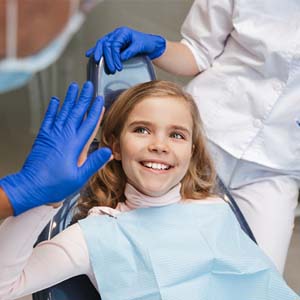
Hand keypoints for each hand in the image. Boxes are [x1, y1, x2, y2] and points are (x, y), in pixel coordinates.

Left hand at [0, 81, 111, 215]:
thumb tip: (108, 152)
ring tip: (74, 87)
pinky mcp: (43, 137)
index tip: (100, 100)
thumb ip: (94, 163)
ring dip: (69, 99)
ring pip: (63, 112)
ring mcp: (52, 134)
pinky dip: (52, 108)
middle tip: (88, 86)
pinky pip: (48, 118)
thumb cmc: (55, 184)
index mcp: (75, 145)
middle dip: (84, 98)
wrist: (30, 186)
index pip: (89, 123)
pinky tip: (55, 101)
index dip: (96, 110)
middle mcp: (64, 136)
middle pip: (77, 112)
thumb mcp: (80, 177)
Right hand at [86, 26, 165, 72]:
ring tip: (97, 62)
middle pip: (106, 45)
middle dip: (107, 58)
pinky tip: (89, 55)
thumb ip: (130, 51)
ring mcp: (114, 38)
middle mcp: (117, 34)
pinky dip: (96, 50)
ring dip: (99, 54)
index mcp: (123, 33)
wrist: (151, 45)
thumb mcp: (140, 46)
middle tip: (111, 70)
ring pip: (102, 44)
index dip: (115, 57)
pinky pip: (102, 46)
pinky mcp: (113, 44)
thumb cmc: (147, 44)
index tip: (118, 67)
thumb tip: (121, 57)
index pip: (114, 45)